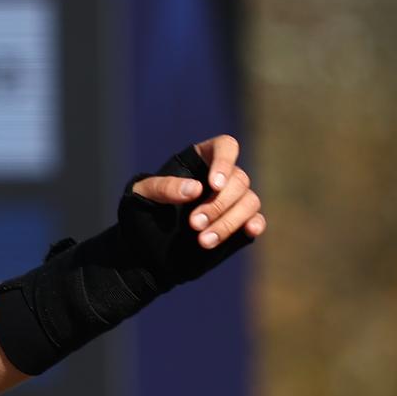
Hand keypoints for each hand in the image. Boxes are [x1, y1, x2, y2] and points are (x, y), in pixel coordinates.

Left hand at [129, 133, 264, 248]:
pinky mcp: (238, 223)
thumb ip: (164, 188)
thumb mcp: (141, 195)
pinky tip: (249, 231)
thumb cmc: (141, 212)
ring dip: (229, 221)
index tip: (214, 185)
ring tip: (203, 241)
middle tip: (194, 223)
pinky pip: (255, 219)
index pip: (225, 147)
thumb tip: (195, 189)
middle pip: (238, 180)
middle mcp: (222, 177)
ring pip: (249, 201)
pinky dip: (255, 224)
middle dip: (217, 204)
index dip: (224, 163)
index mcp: (201, 160)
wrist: (144, 248)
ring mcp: (231, 201)